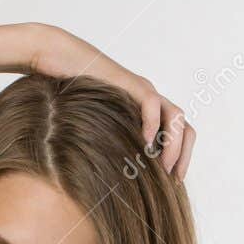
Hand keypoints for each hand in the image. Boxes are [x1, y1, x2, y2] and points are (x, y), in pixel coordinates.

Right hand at [29, 23, 196, 180]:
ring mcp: (143, 91)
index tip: (172, 182)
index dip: (181, 159)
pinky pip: (152, 105)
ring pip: (176, 117)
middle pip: (185, 128)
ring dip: (173, 146)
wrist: (58, 61)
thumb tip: (114, 183)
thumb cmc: (71, 97)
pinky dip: (153, 127)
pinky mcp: (130, 84)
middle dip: (184, 157)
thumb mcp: (97, 129)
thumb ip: (112, 147)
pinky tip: (144, 145)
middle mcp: (151, 101)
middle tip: (173, 181)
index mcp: (148, 113)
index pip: (178, 136)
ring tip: (161, 168)